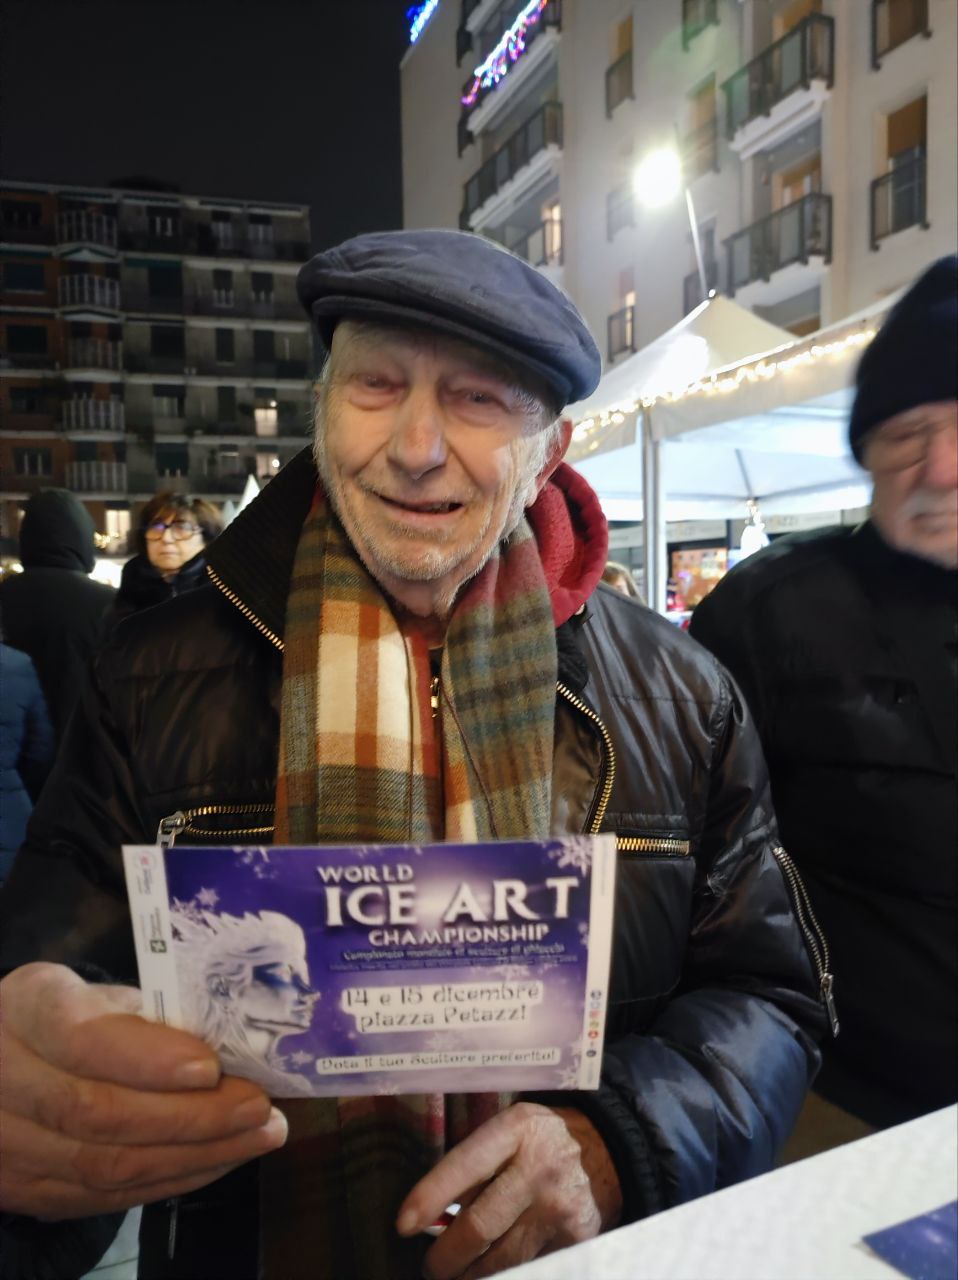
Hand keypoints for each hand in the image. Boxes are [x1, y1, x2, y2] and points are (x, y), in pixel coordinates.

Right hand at [0, 963, 287, 1219]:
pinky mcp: (23, 1191)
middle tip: (259, 1107)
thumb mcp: (96, 995)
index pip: (83, 1040)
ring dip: (195, 1155)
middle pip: (98, 1112)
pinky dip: (171, 1180)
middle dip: (191, 1116)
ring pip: (105, 1165)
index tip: (211, 1067)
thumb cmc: (68, 1017)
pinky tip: (219, 1159)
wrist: (2, 1062)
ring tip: (258, 1135)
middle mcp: (4, 1078)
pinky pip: (103, 1198)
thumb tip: (237, 1040)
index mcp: (28, 1008)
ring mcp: (6, 1145)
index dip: (149, 1059)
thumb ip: (151, 1014)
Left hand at [396, 1101, 621, 1278]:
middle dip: (444, 1256)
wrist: (597, 1152)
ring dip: (470, 1275)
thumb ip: (470, 1168)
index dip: (430, 1196)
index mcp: (516, 1128)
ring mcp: (562, 1204)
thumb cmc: (530, 1145)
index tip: (403, 1225)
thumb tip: (427, 1217)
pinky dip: (504, 1276)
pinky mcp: (578, 1236)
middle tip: (430, 1267)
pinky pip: (529, 1269)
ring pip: (502, 1259)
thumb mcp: (503, 1135)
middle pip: (479, 1225)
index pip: (465, 1166)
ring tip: (455, 1276)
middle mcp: (542, 1165)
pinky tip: (490, 1274)